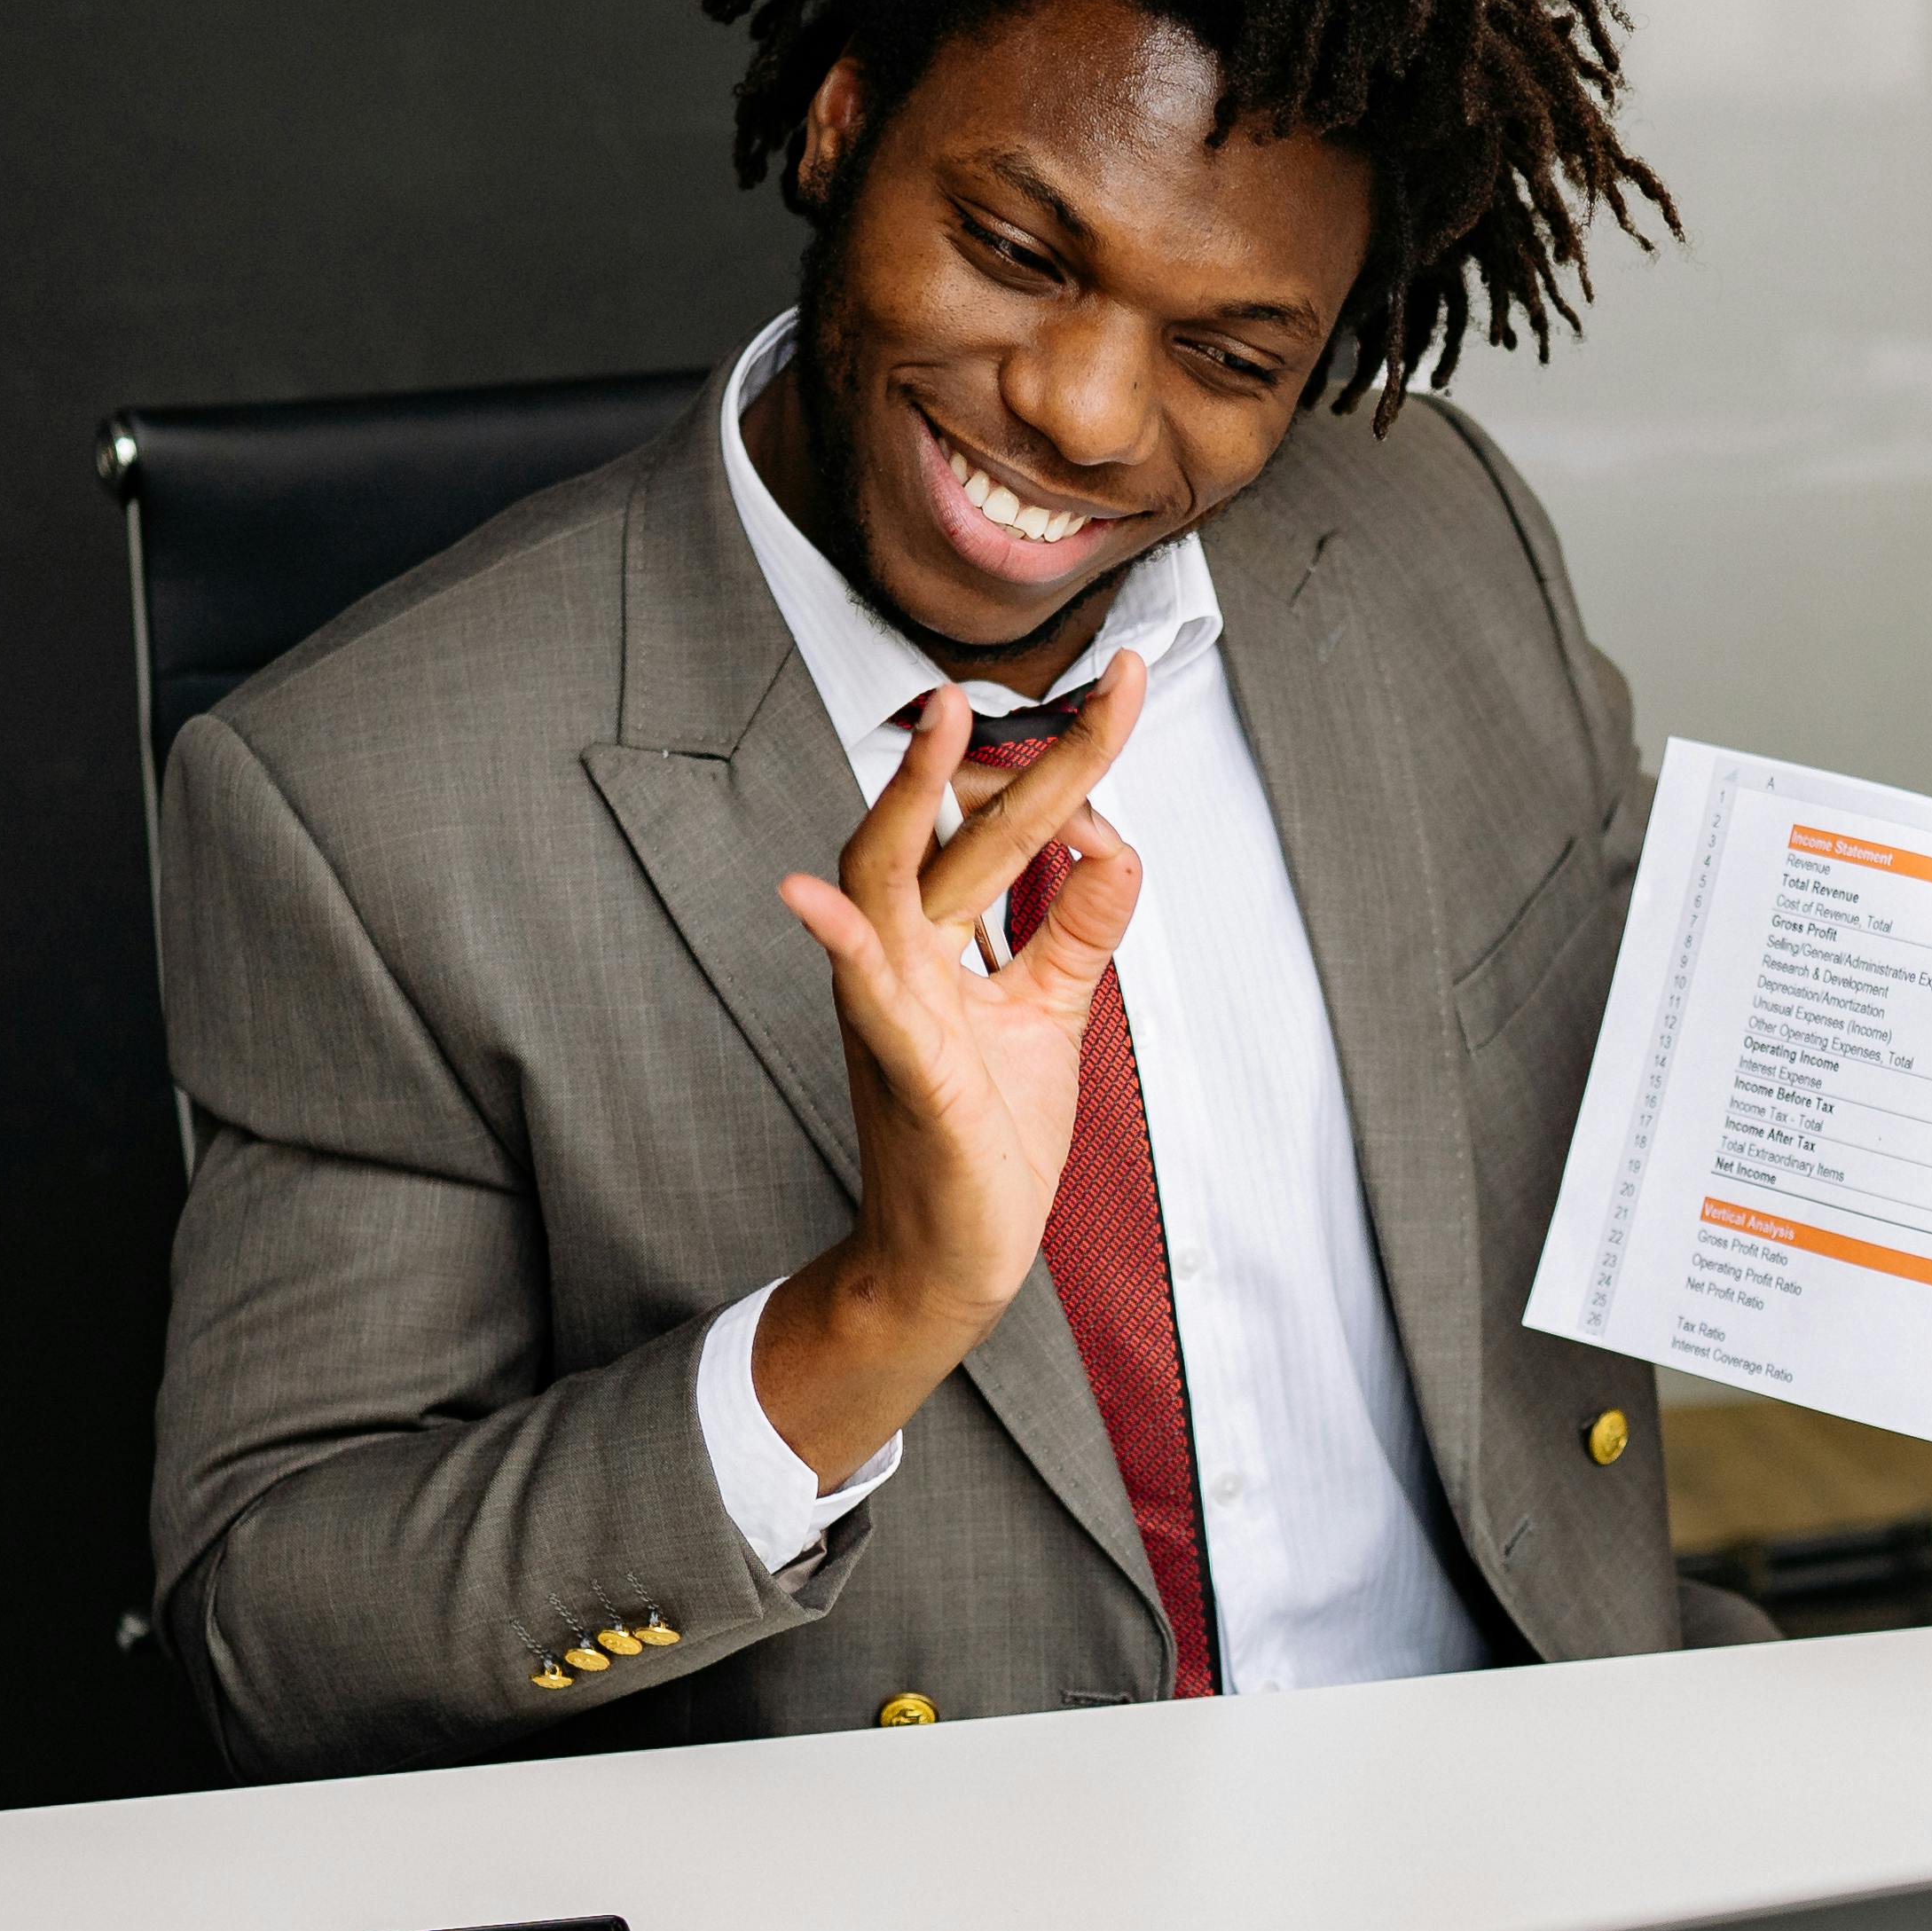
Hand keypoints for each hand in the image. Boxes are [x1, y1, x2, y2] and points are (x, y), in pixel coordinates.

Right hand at [750, 658, 1147, 1487]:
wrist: (954, 1258)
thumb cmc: (990, 1139)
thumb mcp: (1051, 1013)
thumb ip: (1077, 927)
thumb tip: (1114, 841)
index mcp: (943, 943)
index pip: (1006, 827)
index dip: (1066, 754)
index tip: (1122, 680)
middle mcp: (909, 961)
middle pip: (940, 835)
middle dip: (987, 754)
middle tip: (1013, 672)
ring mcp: (897, 1012)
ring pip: (886, 889)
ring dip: (906, 808)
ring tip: (936, 732)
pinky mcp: (907, 1075)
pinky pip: (869, 1001)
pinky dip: (841, 947)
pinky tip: (809, 900)